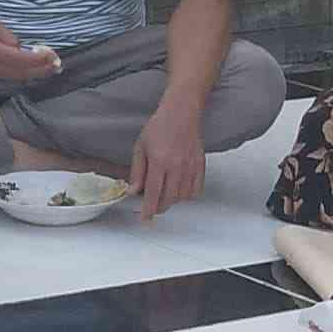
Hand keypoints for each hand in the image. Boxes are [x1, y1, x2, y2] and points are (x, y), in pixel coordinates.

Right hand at [0, 13, 60, 83]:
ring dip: (34, 72)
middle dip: (42, 69)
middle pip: (21, 73)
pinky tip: (33, 67)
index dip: (39, 59)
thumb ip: (8, 37)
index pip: (21, 59)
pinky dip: (24, 72)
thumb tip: (20, 48)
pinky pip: (10, 75)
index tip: (53, 55)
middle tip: (57, 64)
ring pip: (17, 76)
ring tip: (50, 66)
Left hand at [129, 103, 205, 217]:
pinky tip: (180, 191)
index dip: (148, 209)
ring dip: (172, 201)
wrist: (181, 113)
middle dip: (159, 207)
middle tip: (152, 207)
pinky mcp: (200, 165)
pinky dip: (187, 195)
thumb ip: (137, 172)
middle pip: (168, 199)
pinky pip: (196, 190)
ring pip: (182, 197)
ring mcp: (190, 167)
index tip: (145, 219)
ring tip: (165, 195)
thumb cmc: (160, 126)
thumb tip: (132, 190)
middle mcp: (176, 166)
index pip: (152, 192)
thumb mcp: (140, 147)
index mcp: (159, 161)